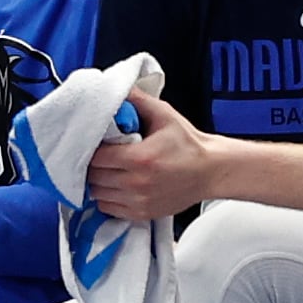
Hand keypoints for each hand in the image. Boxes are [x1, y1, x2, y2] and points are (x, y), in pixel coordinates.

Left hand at [84, 88, 208, 225]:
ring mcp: (139, 202)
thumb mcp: (164, 115)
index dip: (92, 149)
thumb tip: (119, 88)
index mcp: (139, 158)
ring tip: (109, 171)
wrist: (211, 171)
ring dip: (99, 183)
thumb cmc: (188, 144)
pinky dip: (108, 198)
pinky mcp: (142, 214)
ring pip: (98, 195)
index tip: (97, 144)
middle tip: (101, 156)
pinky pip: (109, 209)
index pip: (96, 157)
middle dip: (94, 165)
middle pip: (94, 177)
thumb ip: (138, 101)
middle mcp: (136, 183)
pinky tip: (117, 186)